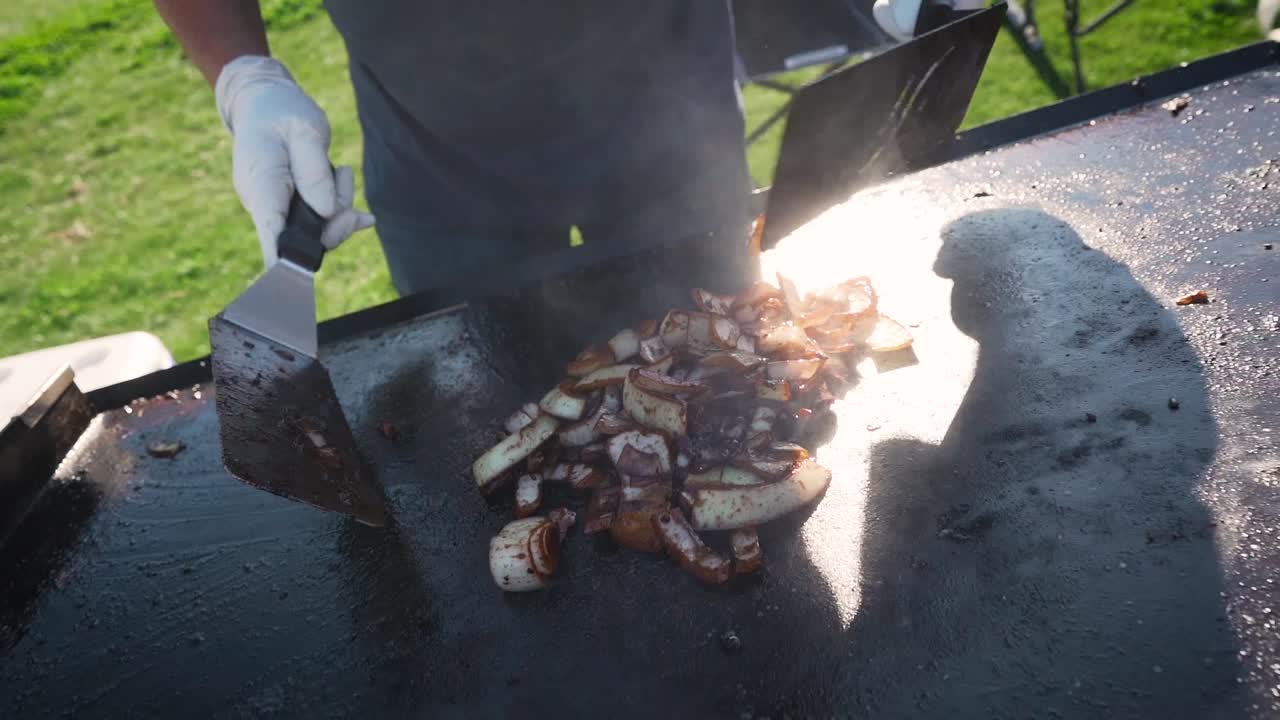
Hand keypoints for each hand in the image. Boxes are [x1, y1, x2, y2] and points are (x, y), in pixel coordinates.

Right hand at [215, 56, 374, 266]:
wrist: (265, 100)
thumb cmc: (281, 111)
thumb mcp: (305, 131)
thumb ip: (315, 172)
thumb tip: (327, 213)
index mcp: (261, 185)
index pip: (271, 234)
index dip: (286, 264)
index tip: (296, 290)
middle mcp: (265, 203)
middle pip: (304, 238)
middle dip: (336, 221)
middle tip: (346, 178)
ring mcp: (276, 207)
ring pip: (318, 228)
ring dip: (340, 205)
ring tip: (342, 170)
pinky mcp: (290, 205)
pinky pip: (319, 219)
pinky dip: (340, 209)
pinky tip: (355, 203)